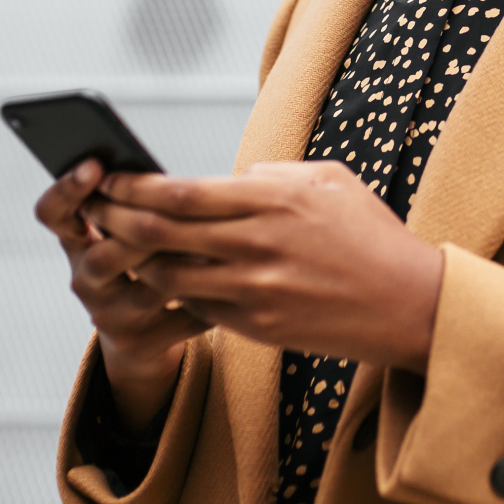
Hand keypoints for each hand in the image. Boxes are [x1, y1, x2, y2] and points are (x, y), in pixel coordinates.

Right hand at [35, 160, 210, 432]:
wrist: (145, 333)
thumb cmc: (147, 259)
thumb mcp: (130, 230)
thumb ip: (141, 204)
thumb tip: (172, 177)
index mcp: (79, 241)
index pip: (53, 214)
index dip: (67, 190)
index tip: (94, 165)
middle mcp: (86, 280)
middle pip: (103, 257)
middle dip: (143, 233)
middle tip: (177, 212)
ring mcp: (110, 316)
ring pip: (149, 289)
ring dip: (188, 264)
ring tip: (222, 243)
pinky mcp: (140, 344)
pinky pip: (182, 318)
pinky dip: (212, 297)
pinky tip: (235, 279)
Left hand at [84, 161, 444, 373]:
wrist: (408, 302)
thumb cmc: (371, 234)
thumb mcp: (331, 180)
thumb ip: (275, 175)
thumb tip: (232, 179)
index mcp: (275, 200)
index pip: (183, 193)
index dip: (137, 187)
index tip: (111, 179)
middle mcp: (259, 245)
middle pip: (162, 233)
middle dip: (117, 219)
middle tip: (95, 211)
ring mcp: (256, 291)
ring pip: (169, 276)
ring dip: (137, 261)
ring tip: (119, 246)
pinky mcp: (259, 327)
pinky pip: (199, 307)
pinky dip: (176, 291)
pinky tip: (165, 278)